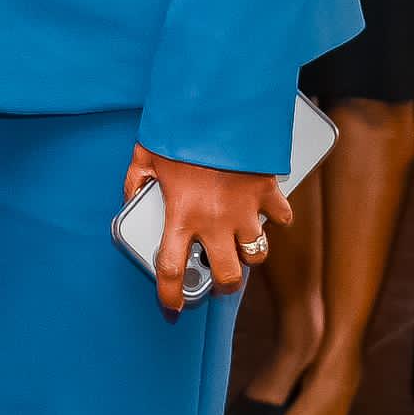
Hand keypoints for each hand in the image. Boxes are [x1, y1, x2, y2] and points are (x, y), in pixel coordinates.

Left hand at [126, 146, 284, 319]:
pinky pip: (281, 217)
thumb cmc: (180, 131)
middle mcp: (215, 221)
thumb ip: (136, 180)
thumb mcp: (145, 154)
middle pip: (227, 275)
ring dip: (249, 255)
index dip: (171, 295)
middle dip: (223, 285)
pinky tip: (267, 214)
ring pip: (256, 254)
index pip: (173, 270)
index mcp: (182, 216)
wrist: (219, 108)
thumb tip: (132, 197)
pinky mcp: (267, 193)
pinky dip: (276, 219)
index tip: (172, 306)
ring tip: (241, 247)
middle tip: (218, 280)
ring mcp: (245, 211)